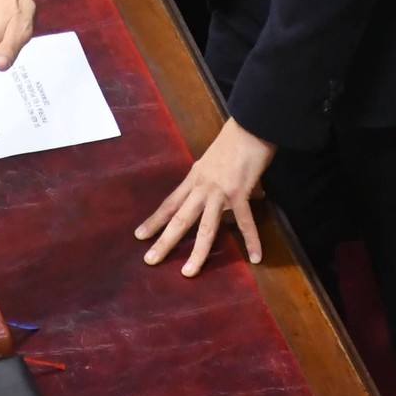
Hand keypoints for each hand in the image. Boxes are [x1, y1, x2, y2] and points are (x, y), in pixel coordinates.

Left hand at [135, 119, 274, 276]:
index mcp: (195, 178)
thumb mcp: (220, 160)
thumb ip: (228, 180)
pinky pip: (245, 221)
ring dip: (197, 252)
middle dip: (164, 241)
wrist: (250, 123)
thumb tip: (249, 194)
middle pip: (179, 218)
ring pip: (205, 226)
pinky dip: (252, 240)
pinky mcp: (239, 192)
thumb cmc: (236, 139)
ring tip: (188, 272)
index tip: (139, 236)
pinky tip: (256, 257)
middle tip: (149, 260)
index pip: (170, 203)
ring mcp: (219, 191)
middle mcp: (202, 186)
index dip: (154, 221)